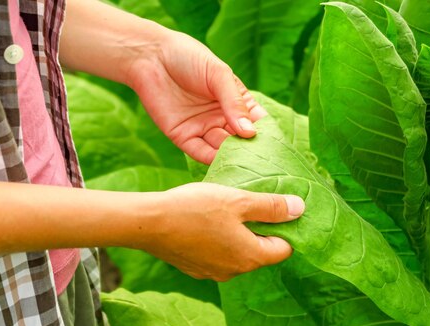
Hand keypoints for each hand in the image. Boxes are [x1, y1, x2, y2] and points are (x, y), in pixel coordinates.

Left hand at [128, 31, 266, 163]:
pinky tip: (223, 162)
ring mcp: (203, 128)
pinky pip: (200, 152)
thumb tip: (250, 132)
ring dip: (232, 157)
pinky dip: (211, 159)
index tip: (278, 146)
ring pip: (222, 149)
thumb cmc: (188, 58)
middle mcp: (221, 118)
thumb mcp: (218, 75)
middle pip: (240, 140)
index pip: (256, 121)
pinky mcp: (183, 137)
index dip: (266, 133)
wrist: (151, 57)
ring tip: (244, 164)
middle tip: (263, 163)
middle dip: (250, 151)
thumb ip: (234, 103)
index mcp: (235, 101)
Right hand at [137, 183, 304, 280]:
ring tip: (224, 210)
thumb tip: (301, 209)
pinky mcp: (195, 269)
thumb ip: (271, 207)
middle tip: (247, 204)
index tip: (273, 208)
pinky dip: (217, 241)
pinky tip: (204, 222)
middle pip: (260, 252)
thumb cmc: (196, 208)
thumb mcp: (239, 201)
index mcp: (250, 257)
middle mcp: (234, 272)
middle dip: (259, 230)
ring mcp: (213, 273)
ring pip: (237, 253)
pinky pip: (217, 255)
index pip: (283, 248)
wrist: (149, 223)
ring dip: (237, 234)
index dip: (284, 227)